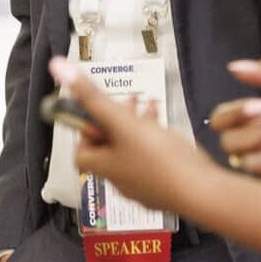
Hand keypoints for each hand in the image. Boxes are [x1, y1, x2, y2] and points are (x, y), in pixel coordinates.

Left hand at [49, 58, 216, 216]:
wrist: (203, 193)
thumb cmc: (158, 158)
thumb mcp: (123, 121)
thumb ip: (93, 96)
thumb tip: (57, 67)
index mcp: (104, 167)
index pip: (80, 151)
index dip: (85, 129)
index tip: (98, 111)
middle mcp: (120, 181)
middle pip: (108, 148)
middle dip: (117, 121)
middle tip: (130, 102)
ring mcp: (145, 188)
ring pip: (133, 152)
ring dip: (138, 127)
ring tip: (150, 106)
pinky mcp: (168, 188)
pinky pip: (154, 161)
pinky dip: (156, 141)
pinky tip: (170, 128)